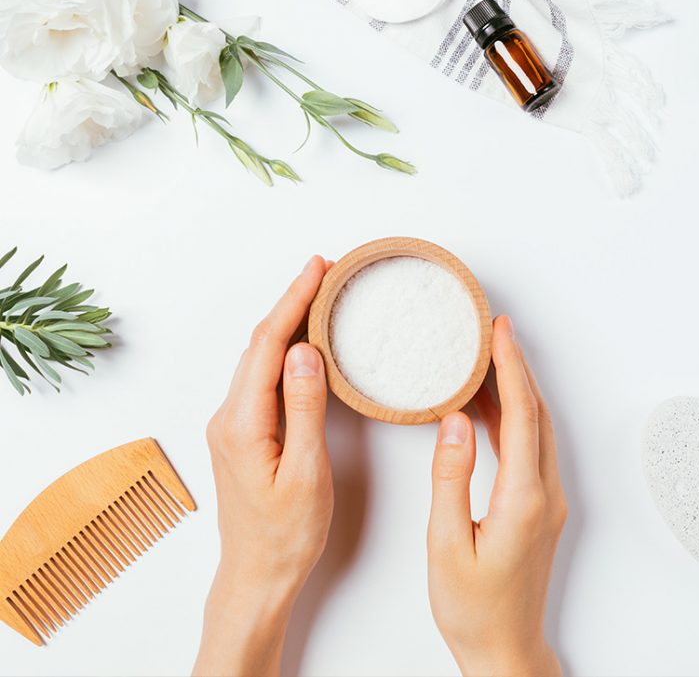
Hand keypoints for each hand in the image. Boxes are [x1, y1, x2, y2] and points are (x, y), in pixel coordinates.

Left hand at [194, 256, 332, 676]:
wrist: (257, 575)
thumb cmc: (285, 534)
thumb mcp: (306, 473)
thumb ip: (304, 409)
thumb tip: (305, 351)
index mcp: (242, 424)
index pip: (268, 346)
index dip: (293, 301)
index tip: (318, 269)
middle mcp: (229, 418)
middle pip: (260, 344)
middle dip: (292, 302)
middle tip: (326, 271)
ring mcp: (232, 425)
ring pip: (259, 359)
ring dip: (287, 324)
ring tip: (319, 297)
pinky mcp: (242, 434)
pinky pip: (261, 378)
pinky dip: (283, 351)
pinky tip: (304, 345)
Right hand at [427, 316, 566, 676]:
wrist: (505, 650)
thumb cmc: (473, 608)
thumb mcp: (447, 545)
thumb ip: (450, 479)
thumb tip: (454, 422)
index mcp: (523, 498)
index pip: (520, 415)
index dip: (510, 367)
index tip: (498, 331)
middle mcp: (544, 493)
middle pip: (535, 413)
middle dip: (516, 366)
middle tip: (493, 330)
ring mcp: (547, 501)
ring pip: (535, 429)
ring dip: (515, 389)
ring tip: (485, 358)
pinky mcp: (540, 508)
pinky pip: (529, 448)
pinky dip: (511, 419)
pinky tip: (485, 410)